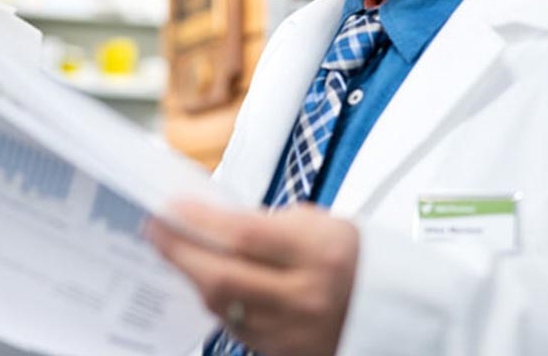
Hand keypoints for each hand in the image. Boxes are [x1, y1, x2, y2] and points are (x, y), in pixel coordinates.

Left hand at [146, 200, 359, 355]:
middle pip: (223, 278)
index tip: (171, 207)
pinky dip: (216, 301)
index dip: (201, 221)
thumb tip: (211, 221)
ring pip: (222, 307)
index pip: (246, 236)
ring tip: (176, 252)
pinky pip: (235, 327)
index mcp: (321, 254)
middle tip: (155, 230)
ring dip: (193, 277)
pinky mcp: (283, 354)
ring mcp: (293, 333)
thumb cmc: (352, 257)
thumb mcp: (320, 225)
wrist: (391, 309)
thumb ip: (266, 223)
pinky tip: (206, 281)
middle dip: (180, 252)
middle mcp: (306, 298)